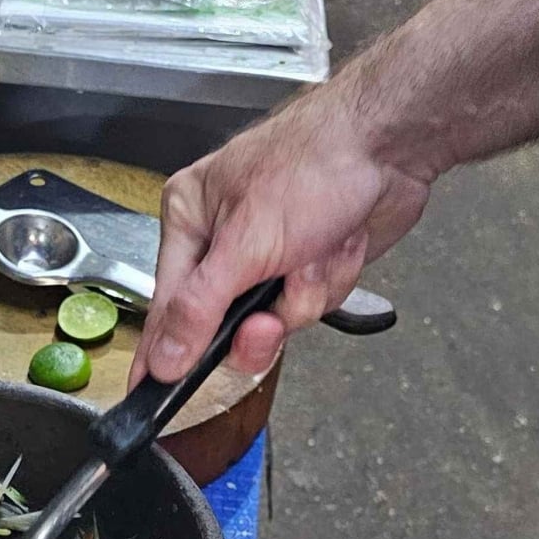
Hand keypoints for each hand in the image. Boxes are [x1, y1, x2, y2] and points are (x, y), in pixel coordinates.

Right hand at [131, 90, 429, 384]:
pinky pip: (311, 304)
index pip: (167, 303)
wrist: (389, 147)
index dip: (163, 351)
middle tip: (272, 316)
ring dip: (305, 293)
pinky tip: (339, 246)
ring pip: (276, 318)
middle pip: (225, 322)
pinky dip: (332, 280)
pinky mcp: (310, 264)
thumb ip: (199, 308)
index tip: (148, 392)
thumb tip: (163, 357)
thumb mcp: (244, 244)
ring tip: (317, 253)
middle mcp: (225, 240)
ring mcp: (270, 255)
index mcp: (190, 220)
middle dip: (263, 318)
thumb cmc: (314, 164)